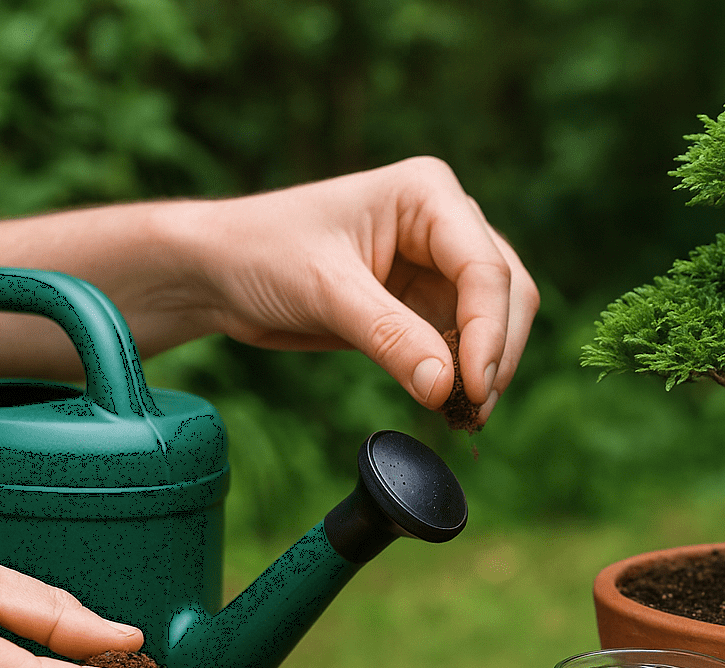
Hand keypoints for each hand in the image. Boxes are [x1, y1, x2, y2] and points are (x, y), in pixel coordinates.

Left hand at [159, 156, 538, 421]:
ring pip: (493, 322)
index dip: (490, 331)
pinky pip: (461, 345)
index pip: (485, 267)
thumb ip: (390, 337)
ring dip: (485, 370)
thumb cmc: (261, 253)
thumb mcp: (326, 291)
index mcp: (427, 194)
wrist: (218, 272)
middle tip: (474, 411)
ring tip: (463, 417)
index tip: (474, 388)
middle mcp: (444, 223)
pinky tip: (447, 407)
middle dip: (496, 353)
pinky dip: (460, 378)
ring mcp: (437, 265)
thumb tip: (447, 388)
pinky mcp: (422, 305)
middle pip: (506, 293)